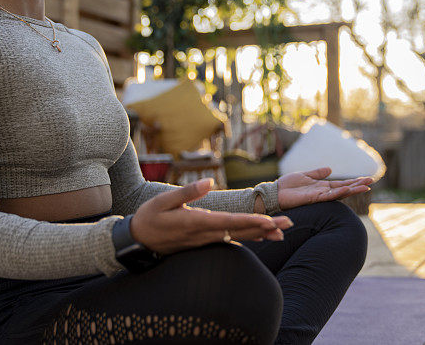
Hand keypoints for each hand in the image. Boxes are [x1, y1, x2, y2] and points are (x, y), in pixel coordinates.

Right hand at [130, 178, 293, 254]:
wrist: (137, 240)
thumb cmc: (149, 217)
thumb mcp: (164, 201)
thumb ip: (188, 192)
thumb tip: (210, 182)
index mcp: (195, 222)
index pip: (228, 222)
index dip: (250, 222)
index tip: (268, 221)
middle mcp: (204, 234)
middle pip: (240, 232)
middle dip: (264, 229)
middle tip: (287, 224)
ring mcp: (205, 240)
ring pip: (238, 237)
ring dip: (260, 234)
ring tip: (281, 231)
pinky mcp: (204, 242)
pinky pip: (230, 240)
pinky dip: (247, 238)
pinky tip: (260, 237)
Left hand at [276, 167, 373, 210]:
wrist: (275, 192)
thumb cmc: (288, 185)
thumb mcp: (305, 175)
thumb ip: (317, 173)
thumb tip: (330, 169)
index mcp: (322, 187)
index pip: (341, 184)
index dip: (354, 181)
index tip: (366, 179)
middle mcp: (323, 192)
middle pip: (344, 188)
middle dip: (357, 185)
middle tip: (371, 182)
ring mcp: (319, 196)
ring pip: (339, 193)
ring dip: (352, 190)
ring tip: (365, 186)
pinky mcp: (312, 199)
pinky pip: (327, 196)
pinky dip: (338, 193)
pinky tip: (346, 189)